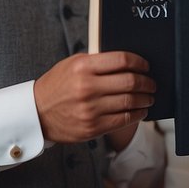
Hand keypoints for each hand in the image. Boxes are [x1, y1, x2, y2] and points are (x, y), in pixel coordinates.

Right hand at [34, 51, 153, 143]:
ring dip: (145, 99)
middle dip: (147, 82)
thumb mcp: (72, 64)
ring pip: (130, 101)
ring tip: (149, 96)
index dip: (139, 62)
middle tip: (152, 83)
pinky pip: (124, 119)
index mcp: (83, 67)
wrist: (36, 113)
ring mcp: (90, 109)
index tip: (145, 66)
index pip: (122, 60)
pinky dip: (138, 114)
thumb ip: (98, 62)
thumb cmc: (57, 85)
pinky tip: (141, 110)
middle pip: (130, 82)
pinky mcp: (93, 127)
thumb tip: (128, 62)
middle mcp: (87, 87)